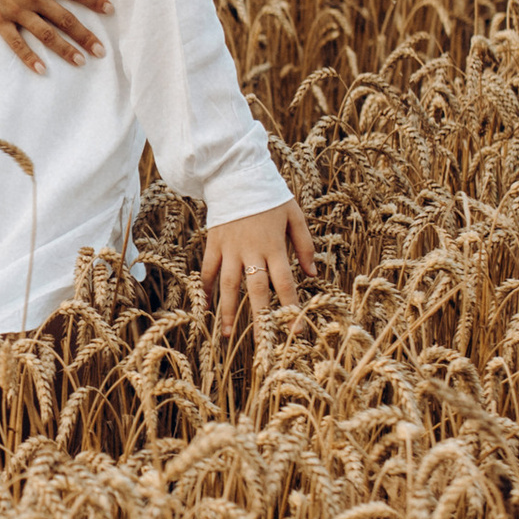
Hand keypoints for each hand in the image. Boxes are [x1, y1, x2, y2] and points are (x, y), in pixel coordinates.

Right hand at [0, 0, 110, 73]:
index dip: (95, 1)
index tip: (110, 11)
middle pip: (66, 19)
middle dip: (86, 36)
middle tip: (101, 51)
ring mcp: (15, 10)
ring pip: (46, 35)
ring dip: (65, 49)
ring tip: (80, 62)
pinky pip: (16, 43)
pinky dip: (29, 57)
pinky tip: (41, 70)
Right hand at [199, 200, 317, 333]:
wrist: (237, 174)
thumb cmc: (270, 195)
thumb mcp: (295, 215)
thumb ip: (304, 245)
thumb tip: (313, 274)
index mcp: (273, 246)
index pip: (284, 284)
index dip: (291, 308)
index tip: (296, 330)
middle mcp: (251, 251)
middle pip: (256, 290)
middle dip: (260, 319)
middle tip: (262, 344)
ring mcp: (229, 249)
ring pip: (228, 285)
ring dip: (228, 311)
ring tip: (227, 334)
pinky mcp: (214, 243)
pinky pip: (207, 269)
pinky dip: (205, 288)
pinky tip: (205, 305)